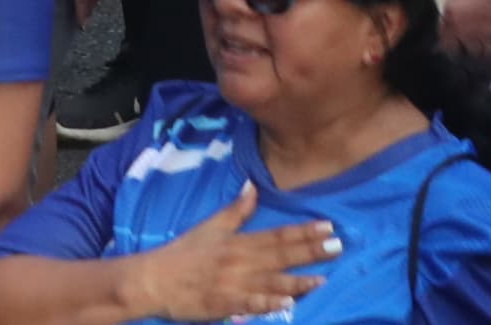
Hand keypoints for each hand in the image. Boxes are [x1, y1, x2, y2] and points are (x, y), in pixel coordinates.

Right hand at [124, 186, 337, 321]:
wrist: (153, 279)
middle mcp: (238, 261)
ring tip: (322, 279)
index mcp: (236, 242)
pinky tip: (287, 304)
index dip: (302, 231)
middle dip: (309, 251)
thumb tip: (252, 186)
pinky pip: (250, 304)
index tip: (327, 225)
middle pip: (279, 256)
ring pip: (270, 282)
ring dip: (297, 281)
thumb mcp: (208, 227)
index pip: (276, 235)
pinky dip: (268, 303)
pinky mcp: (225, 304)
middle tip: (337, 246)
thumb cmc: (183, 254)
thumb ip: (235, 211)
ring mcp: (232, 284)